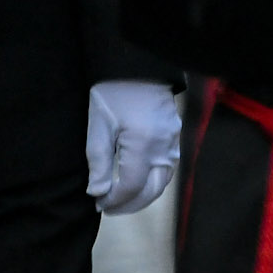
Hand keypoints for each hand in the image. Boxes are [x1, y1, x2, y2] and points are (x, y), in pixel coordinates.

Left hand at [84, 81, 180, 214]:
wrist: (138, 64)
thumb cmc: (113, 92)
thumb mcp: (98, 125)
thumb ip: (98, 162)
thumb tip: (98, 193)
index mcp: (143, 144)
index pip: (130, 186)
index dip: (113, 200)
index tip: (97, 203)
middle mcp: (164, 147)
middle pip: (151, 190)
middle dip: (129, 204)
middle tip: (107, 208)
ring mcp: (173, 141)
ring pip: (163, 182)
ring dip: (143, 196)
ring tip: (121, 200)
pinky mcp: (175, 136)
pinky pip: (168, 168)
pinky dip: (153, 182)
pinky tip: (138, 182)